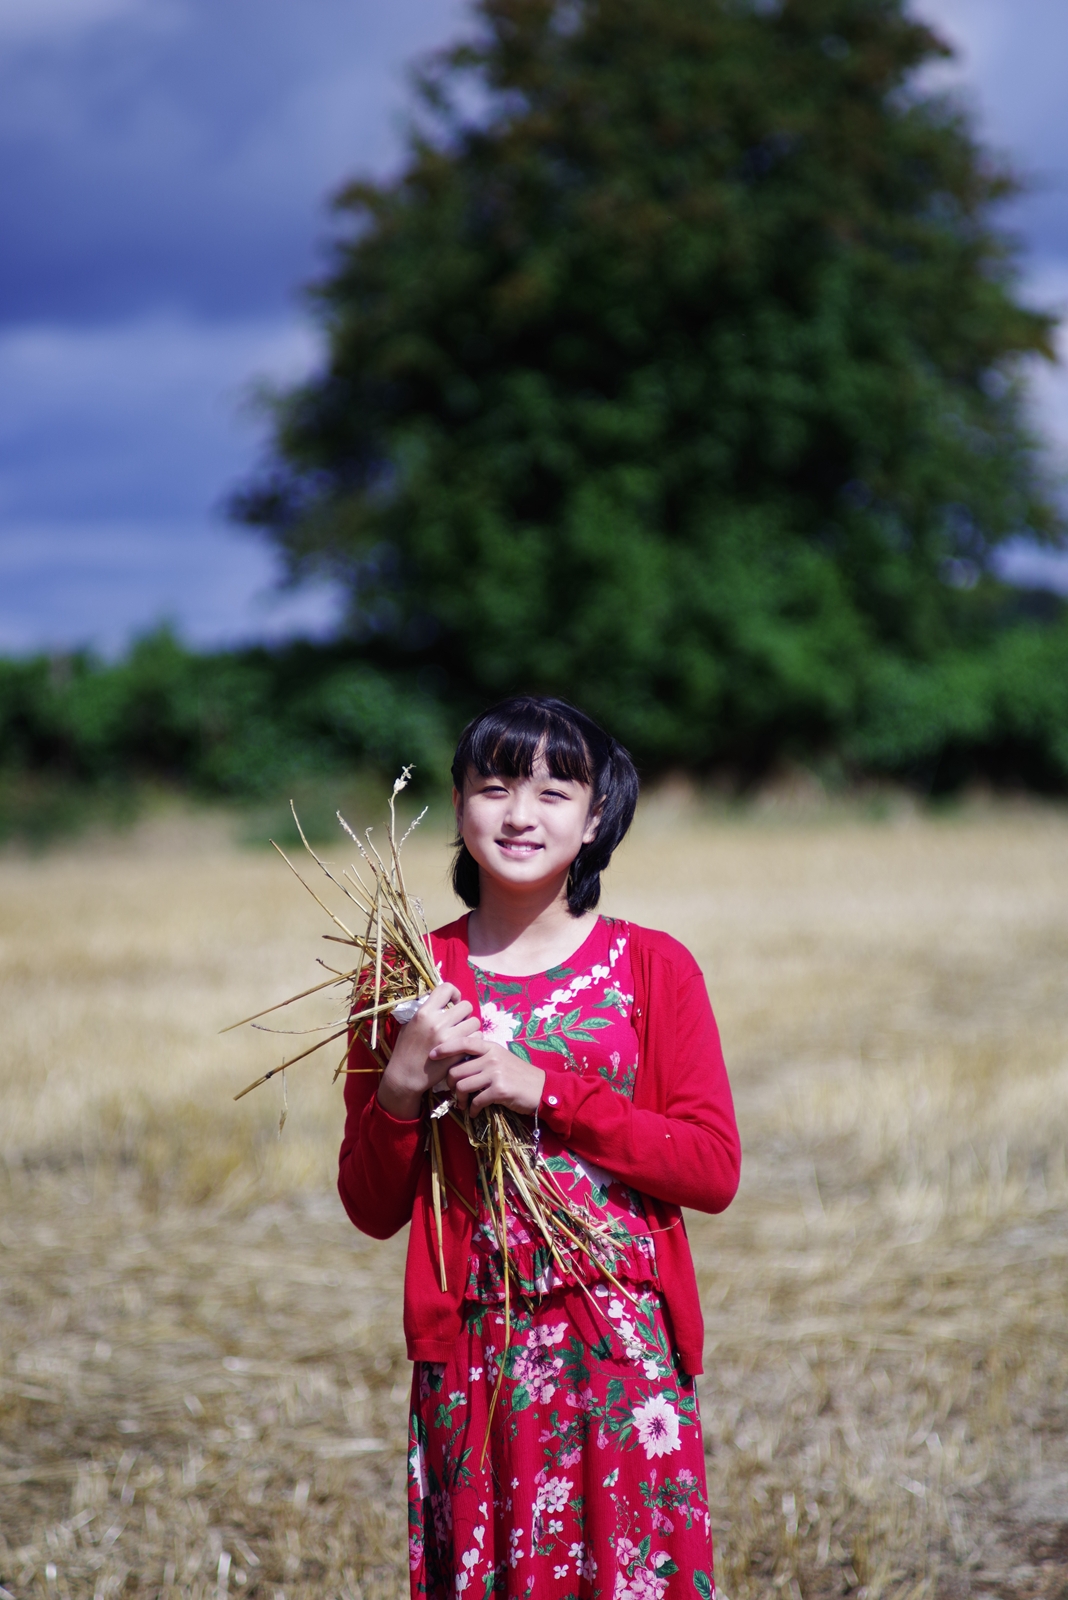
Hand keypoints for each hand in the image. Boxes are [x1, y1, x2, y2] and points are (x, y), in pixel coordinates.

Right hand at [377, 983, 481, 1119]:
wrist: (405, 1076)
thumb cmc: (405, 1049)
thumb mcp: (409, 1024)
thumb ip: (426, 1012)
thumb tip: (442, 1001)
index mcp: (424, 1013)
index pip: (447, 988)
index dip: (454, 993)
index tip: (452, 1003)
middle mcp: (438, 1023)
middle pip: (466, 1005)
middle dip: (464, 1013)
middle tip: (458, 1021)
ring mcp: (449, 1038)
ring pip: (474, 1022)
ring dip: (470, 1027)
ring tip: (462, 1033)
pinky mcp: (457, 1052)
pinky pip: (476, 1038)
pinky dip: (473, 1041)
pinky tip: (463, 1045)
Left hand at [445, 1032, 545, 1114]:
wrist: (542, 1089)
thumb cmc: (519, 1075)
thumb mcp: (501, 1058)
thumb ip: (482, 1057)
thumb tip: (458, 1063)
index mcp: (491, 1047)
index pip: (463, 1042)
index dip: (445, 1048)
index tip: (432, 1055)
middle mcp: (492, 1057)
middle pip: (457, 1069)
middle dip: (451, 1084)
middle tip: (455, 1092)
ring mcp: (496, 1073)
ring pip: (463, 1085)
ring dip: (460, 1098)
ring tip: (463, 1103)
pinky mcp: (499, 1090)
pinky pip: (476, 1101)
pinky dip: (472, 1109)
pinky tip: (474, 1111)